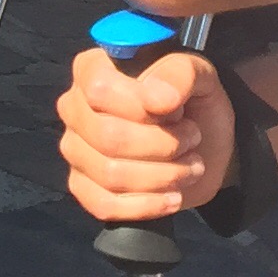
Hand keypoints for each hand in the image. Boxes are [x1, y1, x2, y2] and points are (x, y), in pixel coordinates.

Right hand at [57, 48, 236, 222]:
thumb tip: (157, 99)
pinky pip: (103, 205)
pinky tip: (172, 196)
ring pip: (110, 174)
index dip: (141, 107)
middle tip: (192, 139)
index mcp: (92, 70)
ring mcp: (74, 149)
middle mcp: (74, 107)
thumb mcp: (198, 74)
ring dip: (163, 176)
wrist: (204, 146)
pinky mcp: (82, 186)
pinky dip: (147, 206)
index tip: (177, 111)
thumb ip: (178, 75)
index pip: (98, 89)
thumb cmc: (193, 102)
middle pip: (108, 137)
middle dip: (162, 145)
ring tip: (190, 166)